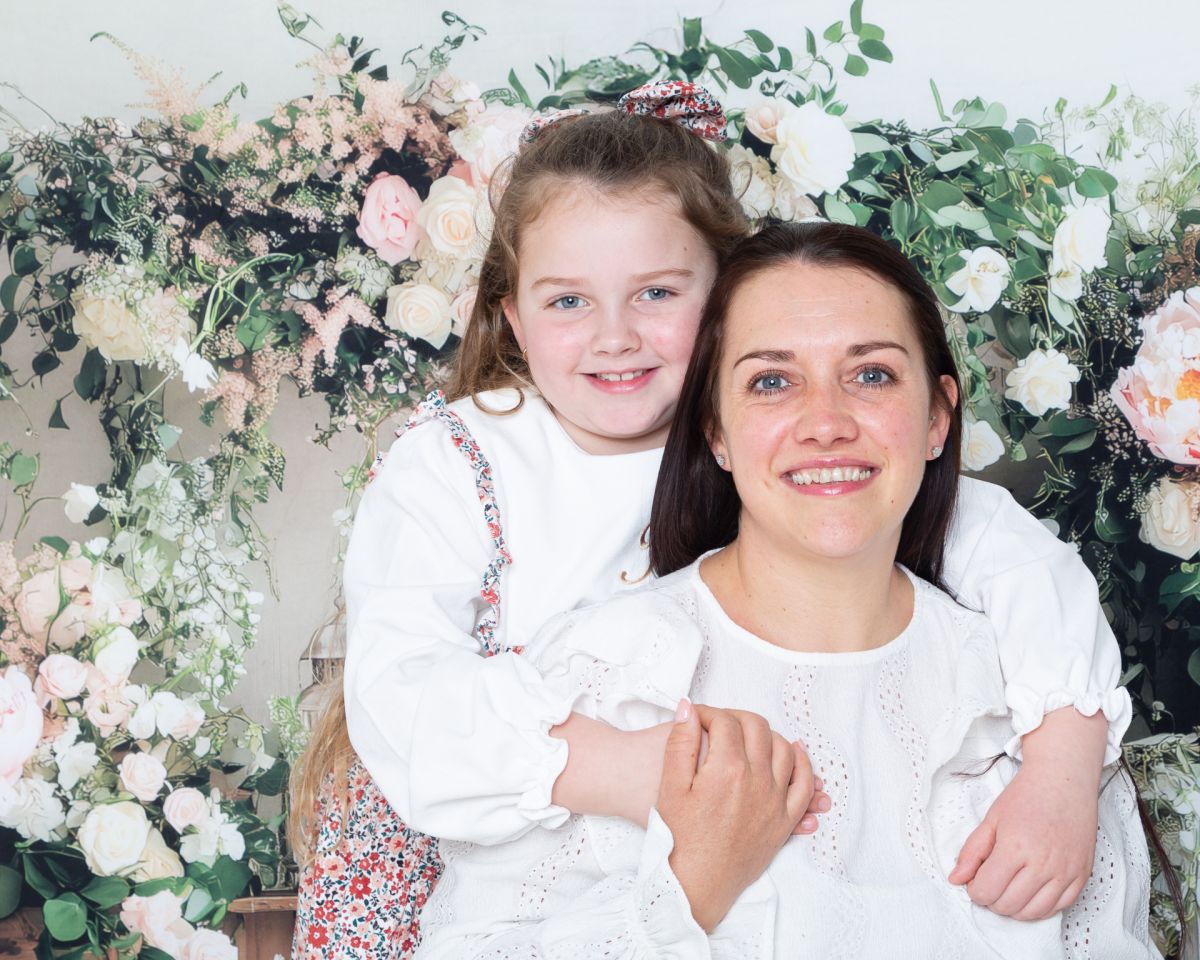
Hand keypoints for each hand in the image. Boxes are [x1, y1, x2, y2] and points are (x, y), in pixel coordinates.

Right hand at [659, 701, 813, 931]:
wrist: (694, 885)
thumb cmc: (677, 839)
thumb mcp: (669, 787)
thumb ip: (679, 742)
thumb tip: (688, 708)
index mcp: (728, 769)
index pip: (724, 721)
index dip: (706, 713)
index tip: (694, 718)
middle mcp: (758, 780)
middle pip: (757, 727)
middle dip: (735, 717)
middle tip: (717, 724)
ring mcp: (776, 801)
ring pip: (784, 748)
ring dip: (766, 734)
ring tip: (746, 735)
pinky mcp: (784, 821)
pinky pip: (804, 783)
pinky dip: (801, 762)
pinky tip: (791, 752)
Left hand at [948, 763, 1098, 919]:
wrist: (1063, 782)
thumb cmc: (1026, 796)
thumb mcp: (991, 820)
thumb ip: (972, 852)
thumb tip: (955, 879)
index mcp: (1015, 847)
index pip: (987, 891)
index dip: (975, 890)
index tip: (975, 879)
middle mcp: (1043, 864)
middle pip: (1008, 905)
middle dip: (991, 899)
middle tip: (990, 882)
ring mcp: (1065, 873)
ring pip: (1032, 913)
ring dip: (1014, 907)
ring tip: (1008, 887)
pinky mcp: (1081, 877)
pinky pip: (1058, 909)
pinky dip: (1039, 908)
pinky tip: (1029, 892)